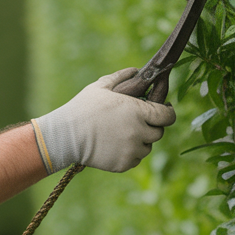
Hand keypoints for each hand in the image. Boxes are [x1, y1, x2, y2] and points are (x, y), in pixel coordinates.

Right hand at [30, 68, 176, 172]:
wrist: (66, 136)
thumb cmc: (83, 108)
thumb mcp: (101, 86)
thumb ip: (122, 76)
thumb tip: (136, 70)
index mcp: (138, 111)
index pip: (168, 116)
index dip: (167, 112)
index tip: (163, 110)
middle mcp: (139, 132)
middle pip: (158, 133)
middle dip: (151, 127)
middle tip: (138, 122)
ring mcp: (132, 150)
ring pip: (147, 147)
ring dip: (140, 141)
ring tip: (123, 134)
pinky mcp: (123, 164)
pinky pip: (134, 159)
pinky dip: (129, 154)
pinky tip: (115, 145)